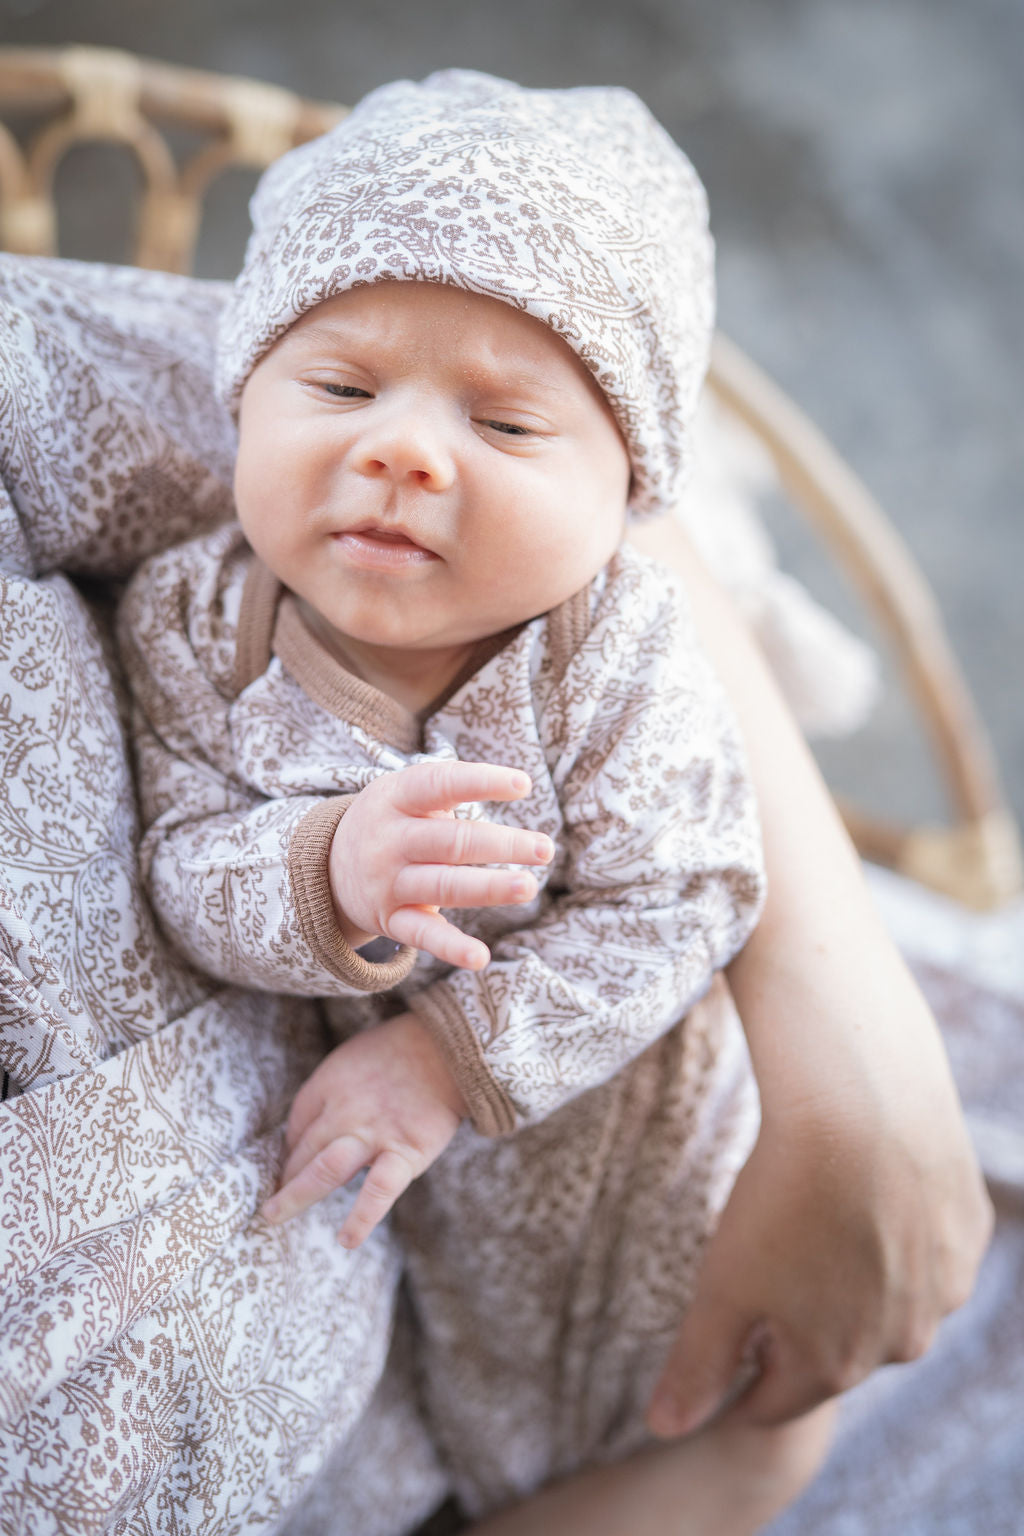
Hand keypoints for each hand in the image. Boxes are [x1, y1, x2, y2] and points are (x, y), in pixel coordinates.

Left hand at [261, 1012, 466, 1246]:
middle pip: (303, 1150)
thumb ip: (334, 1089)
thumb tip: (317, 1124)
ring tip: (275, 1216)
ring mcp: (373, 1134)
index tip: (290, 1163)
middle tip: (275, 1201)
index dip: (289, 1147)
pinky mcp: (405, 1152)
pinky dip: (362, 1217)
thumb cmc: (402, 1049)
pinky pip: (378, 1191)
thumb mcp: (354, 1055)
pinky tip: (347, 1240)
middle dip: (286, 1177)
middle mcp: (344, 1110)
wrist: (449, 1046)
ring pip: (324, 1170)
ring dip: (295, 1195)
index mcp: (330, 1083)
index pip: (296, 1122)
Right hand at [329, 759, 553, 969]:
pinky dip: (452, 948)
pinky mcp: (391, 920)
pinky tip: (480, 957)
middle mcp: (389, 841)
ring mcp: (388, 883)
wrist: (327, 867)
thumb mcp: (403, 793)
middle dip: (501, 844)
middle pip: (451, 841)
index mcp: (395, 798)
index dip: (480, 782)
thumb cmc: (392, 821)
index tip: (524, 785)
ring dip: (489, 887)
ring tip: (528, 887)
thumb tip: (515, 787)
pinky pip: (423, 935)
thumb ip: (448, 789)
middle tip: (545, 848)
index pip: (439, 784)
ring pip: (444, 887)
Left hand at [646, 1086, 992, 1436]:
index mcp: (834, 1365)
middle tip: (766, 1280)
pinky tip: (866, 1195)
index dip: (738, 1382)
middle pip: (834, 1355)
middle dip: (797, 1332)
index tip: (722, 1356)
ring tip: (814, 1232)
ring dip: (851, 1286)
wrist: (864, 1103)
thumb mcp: (723, 1285)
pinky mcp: (967, 1233)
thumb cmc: (783, 1194)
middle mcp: (901, 1342)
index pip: (773, 1402)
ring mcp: (943, 1288)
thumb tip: (665, 1426)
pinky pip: (927, 1253)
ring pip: (887, 1304)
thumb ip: (698, 1363)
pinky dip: (897, 1237)